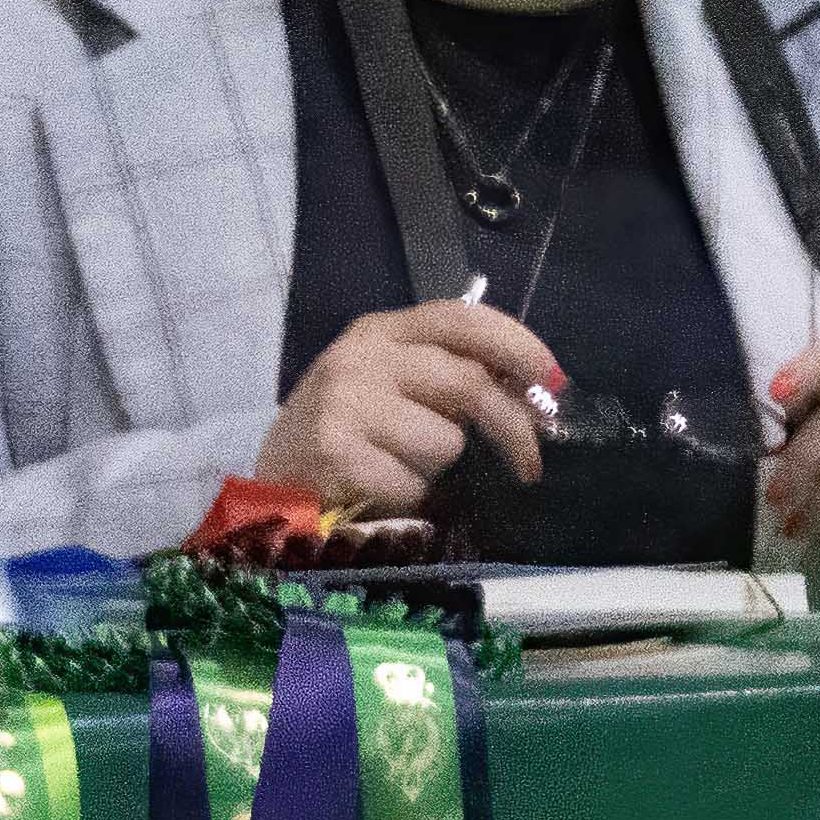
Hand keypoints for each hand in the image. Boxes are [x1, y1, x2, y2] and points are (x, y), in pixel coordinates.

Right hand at [257, 301, 562, 515]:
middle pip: (469, 384)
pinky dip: (405, 499)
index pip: (462, 320)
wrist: (266, 488)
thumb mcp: (386, 385)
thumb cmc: (340, 436)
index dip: (517, 345)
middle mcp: (360, 359)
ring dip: (435, 468)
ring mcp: (344, 405)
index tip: (552, 381)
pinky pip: (412, 483)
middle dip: (511, 428)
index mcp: (378, 332)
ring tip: (396, 469)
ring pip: (444, 441)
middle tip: (528, 463)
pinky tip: (374, 492)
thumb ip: (445, 374)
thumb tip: (530, 390)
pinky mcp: (335, 453)